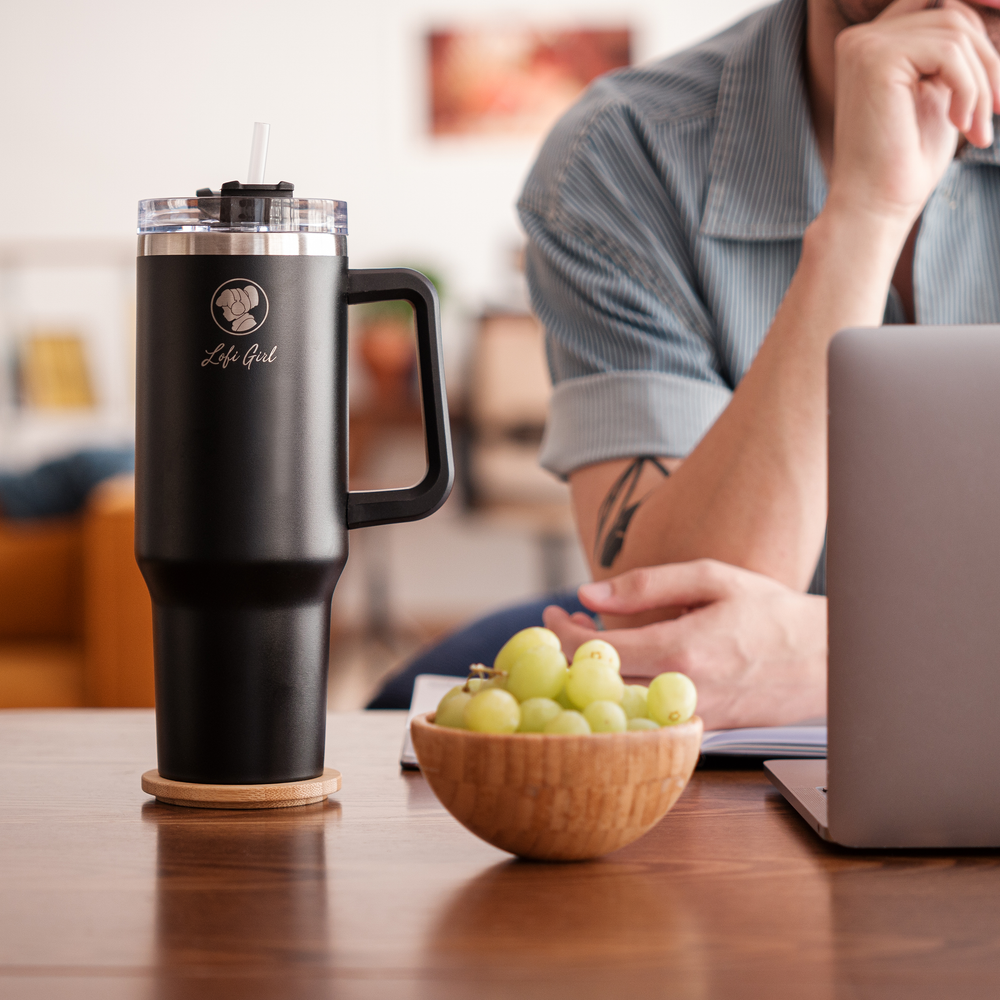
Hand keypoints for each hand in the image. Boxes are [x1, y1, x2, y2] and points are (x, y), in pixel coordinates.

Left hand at [543, 559, 826, 729]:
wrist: (830, 661)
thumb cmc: (772, 613)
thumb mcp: (712, 579)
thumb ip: (646, 585)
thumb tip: (587, 593)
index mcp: (681, 651)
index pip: (596, 651)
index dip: (562, 633)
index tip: (551, 613)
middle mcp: (682, 692)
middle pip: (598, 685)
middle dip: (569, 654)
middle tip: (565, 626)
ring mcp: (692, 718)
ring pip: (618, 706)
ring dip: (593, 676)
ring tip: (591, 642)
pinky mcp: (703, 732)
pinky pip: (647, 718)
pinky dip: (624, 694)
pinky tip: (626, 668)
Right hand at [828, 0, 999, 229]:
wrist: (876, 206)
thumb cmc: (906, 162)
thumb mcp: (939, 93)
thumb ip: (953, 53)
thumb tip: (994, 7)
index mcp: (871, 45)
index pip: (940, 5)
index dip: (978, 11)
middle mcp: (860, 38)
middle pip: (954, 14)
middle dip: (987, 62)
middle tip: (996, 111)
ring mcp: (865, 46)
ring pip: (957, 31)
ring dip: (981, 82)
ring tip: (977, 127)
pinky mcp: (876, 59)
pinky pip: (949, 51)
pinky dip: (968, 88)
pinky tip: (959, 124)